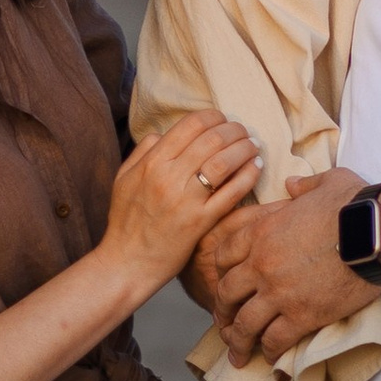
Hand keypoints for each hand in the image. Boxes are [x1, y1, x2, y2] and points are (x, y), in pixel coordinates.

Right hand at [98, 112, 260, 300]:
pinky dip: (248, 175)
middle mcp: (169, 176)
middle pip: (212, 138)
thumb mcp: (124, 179)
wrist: (126, 263)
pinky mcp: (199, 223)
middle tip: (244, 131)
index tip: (223, 120)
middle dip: (234, 129)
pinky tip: (256, 167)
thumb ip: (143, 151)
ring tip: (254, 145)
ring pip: (224, 162)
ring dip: (244, 148)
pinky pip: (231, 193)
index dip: (214, 116)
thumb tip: (164, 133)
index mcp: (152, 162)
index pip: (191, 125)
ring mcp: (186, 200)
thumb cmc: (125, 222)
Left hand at [203, 167, 359, 365]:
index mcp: (263, 230)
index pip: (224, 254)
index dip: (220, 271)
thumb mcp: (325, 182)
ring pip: (245, 324)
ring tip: (238, 354)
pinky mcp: (302, 316)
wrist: (377, 233)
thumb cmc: (354, 204)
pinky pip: (275, 340)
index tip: (225, 283)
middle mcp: (263, 264)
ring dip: (239, 341)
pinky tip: (269, 358)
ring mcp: (280, 292)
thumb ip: (302, 186)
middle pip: (226, 293)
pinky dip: (269, 352)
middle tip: (225, 323)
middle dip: (222, 311)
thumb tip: (292, 184)